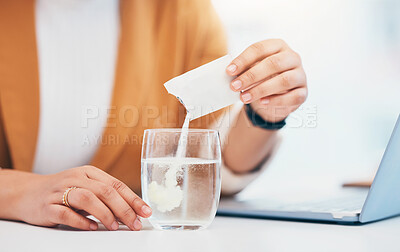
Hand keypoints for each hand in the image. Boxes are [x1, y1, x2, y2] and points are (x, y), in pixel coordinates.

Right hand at [14, 166, 150, 230]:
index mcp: (89, 173)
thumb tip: (132, 210)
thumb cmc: (64, 191)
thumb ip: (105, 195)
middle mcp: (76, 178)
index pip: (116, 184)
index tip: (145, 212)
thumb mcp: (86, 187)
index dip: (133, 199)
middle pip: (105, 191)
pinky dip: (81, 221)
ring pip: (87, 199)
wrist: (28, 193)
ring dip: (104, 214)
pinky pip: (66, 213)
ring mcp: (61, 191)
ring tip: (115, 227)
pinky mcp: (47, 206)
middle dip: (124, 209)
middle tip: (134, 224)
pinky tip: (92, 228)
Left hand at [226, 39, 306, 122]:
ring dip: (261, 89)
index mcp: (278, 46)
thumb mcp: (253, 70)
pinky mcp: (303, 92)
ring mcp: (300, 75)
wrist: (277, 96)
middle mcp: (292, 57)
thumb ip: (244, 70)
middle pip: (273, 63)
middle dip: (251, 76)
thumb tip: (230, 75)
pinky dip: (276, 100)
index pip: (260, 48)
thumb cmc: (262, 78)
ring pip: (284, 80)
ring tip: (244, 97)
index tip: (229, 71)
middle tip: (234, 86)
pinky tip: (262, 102)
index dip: (243, 60)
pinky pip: (292, 97)